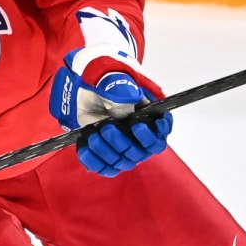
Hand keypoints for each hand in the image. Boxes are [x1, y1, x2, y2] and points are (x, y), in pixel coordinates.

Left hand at [48, 49, 173, 176]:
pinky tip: (85, 147)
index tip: (138, 126)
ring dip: (108, 151)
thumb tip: (128, 103)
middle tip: (108, 128)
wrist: (84, 85)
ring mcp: (122, 146)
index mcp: (149, 116)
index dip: (154, 135)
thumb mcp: (113, 78)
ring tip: (95, 135)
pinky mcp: (105, 153)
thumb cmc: (105, 79)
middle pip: (141, 152)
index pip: (161, 134)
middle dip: (123, 142)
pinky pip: (105, 167)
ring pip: (123, 162)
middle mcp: (138, 135)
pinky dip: (94, 161)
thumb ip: (122, 90)